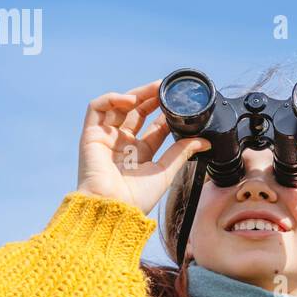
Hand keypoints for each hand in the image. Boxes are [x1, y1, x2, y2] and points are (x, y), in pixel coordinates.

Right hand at [76, 80, 209, 214]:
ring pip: (119, 106)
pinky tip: (129, 100)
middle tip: (165, 88)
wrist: (113, 208)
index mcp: (141, 154)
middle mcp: (123, 144)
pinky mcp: (91, 134)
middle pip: (137, 112)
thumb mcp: (165, 171)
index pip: (154, 126)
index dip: (165, 112)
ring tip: (152, 89)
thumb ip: (182, 152)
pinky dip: (112, 99)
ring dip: (135, 94)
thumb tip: (205, 141)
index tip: (179, 101)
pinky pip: (97, 108)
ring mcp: (107, 137)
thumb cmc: (136, 198)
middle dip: (151, 98)